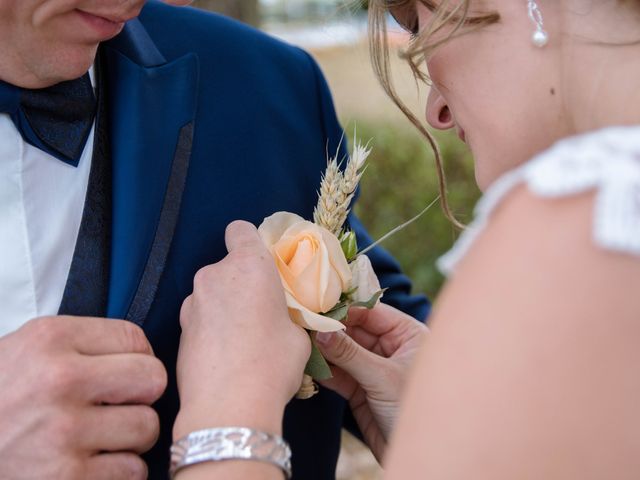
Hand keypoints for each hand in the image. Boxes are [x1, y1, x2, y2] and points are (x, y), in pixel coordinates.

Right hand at [0, 316, 166, 478]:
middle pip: (154, 380)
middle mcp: (58, 381)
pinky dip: (117, 473)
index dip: (135, 359)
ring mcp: (63, 434)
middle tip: (118, 407)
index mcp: (50, 340)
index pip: (136, 340)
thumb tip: (143, 354)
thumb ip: (81, 346)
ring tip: (97, 439)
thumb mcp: (23, 352)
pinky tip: (86, 466)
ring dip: (130, 438)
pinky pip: (131, 471)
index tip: (120, 375)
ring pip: (147, 428)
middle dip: (141, 396)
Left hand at [175, 221, 310, 438]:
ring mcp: (191, 304)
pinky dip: (211, 331)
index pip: (240, 230)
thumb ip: (286, 313)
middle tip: (260, 314)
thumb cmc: (273, 362)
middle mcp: (214, 276)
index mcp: (249, 266)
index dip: (251, 243)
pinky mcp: (178, 331)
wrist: (227, 407)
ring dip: (225, 309)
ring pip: (212, 295)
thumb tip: (280, 320)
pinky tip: (225, 358)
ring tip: (242, 342)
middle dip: (241, 284)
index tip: (263, 267)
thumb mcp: (298, 334)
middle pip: (227, 268)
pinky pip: (201, 320)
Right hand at [316, 303, 426, 461]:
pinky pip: (338, 374)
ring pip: (343, 353)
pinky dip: (324, 371)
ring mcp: (375, 369)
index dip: (345, 311)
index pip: (371, 313)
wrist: (419, 455)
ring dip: (324, 351)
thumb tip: (320, 331)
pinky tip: (308, 365)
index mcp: (408, 335)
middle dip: (330, 330)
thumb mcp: (382, 377)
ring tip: (301, 344)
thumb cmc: (416, 410)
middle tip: (304, 325)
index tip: (318, 309)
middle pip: (354, 331)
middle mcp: (392, 348)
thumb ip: (349, 353)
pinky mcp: (361, 391)